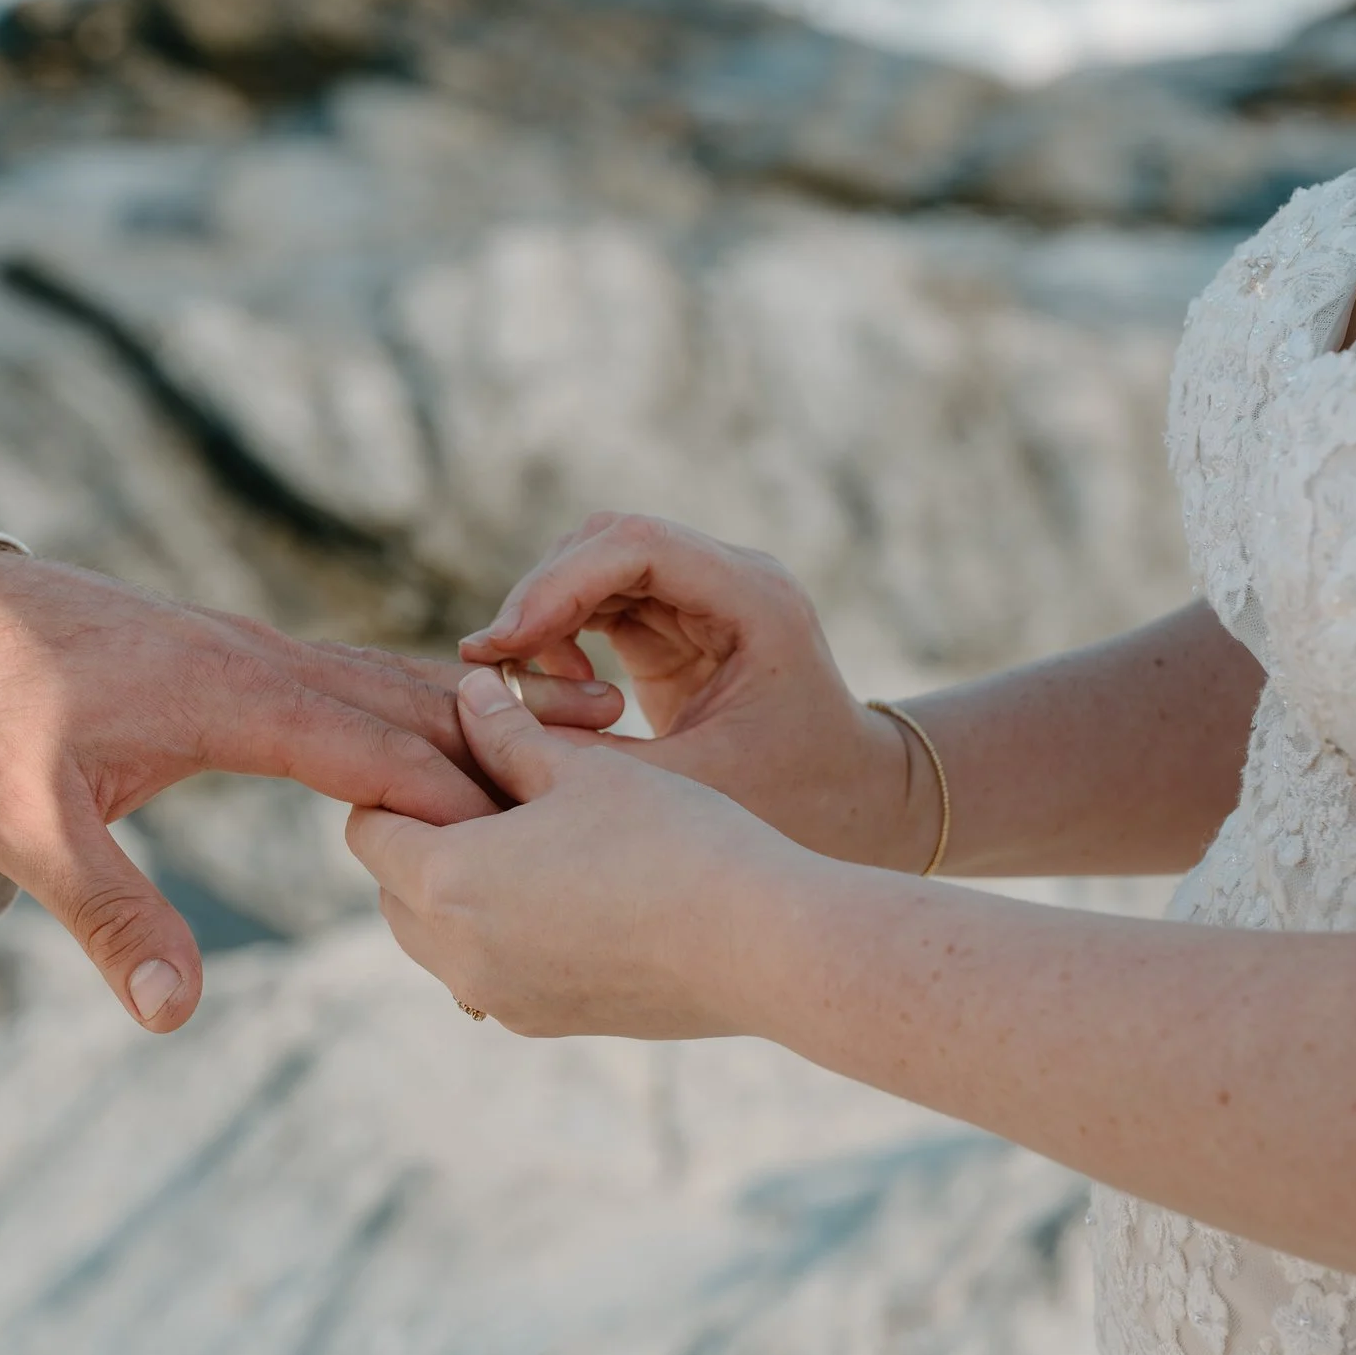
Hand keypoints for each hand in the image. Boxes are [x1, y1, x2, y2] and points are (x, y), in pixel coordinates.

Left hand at [0, 545, 619, 1031]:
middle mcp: (256, 661)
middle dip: (507, 728)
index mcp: (230, 697)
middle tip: (618, 746)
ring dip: (477, 704)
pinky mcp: (232, 656)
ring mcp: (247, 650)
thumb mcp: (24, 827)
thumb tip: (177, 1015)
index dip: (461, 789)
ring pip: (385, 678)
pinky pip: (347, 675)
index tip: (554, 824)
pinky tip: (453, 717)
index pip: (372, 748)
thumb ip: (107, 911)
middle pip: (406, 699)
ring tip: (580, 715)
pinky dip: (416, 696)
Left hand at [348, 667, 829, 1037]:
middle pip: (395, 885)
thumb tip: (466, 691)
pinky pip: (490, 969)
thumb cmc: (675, 840)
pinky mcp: (546, 1023)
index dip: (400, 782)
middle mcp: (456, 956)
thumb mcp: (583, 767)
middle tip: (494, 787)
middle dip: (427, 836)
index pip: (368, 827)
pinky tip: (574, 887)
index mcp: (447, 881)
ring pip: (438, 935)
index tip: (452, 752)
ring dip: (463, 887)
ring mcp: (500, 999)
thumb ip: (506, 731)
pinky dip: (504, 930)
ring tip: (536, 835)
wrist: (767, 947)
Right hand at [460, 513, 934, 870]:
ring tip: (517, 681)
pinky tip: (551, 685)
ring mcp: (705, 596)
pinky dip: (562, 633)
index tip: (502, 645)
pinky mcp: (680, 625)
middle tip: (491, 663)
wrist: (867, 813)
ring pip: (596, 565)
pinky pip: (602, 602)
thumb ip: (594, 755)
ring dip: (546, 612)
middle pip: (607, 541)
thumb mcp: (696, 789)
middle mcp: (730, 579)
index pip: (636, 546)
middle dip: (541, 594)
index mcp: (753, 600)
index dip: (557, 584)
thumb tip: (488, 720)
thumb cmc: (801, 808)